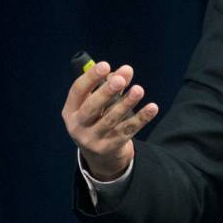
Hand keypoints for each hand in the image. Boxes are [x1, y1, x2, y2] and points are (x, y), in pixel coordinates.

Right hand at [62, 60, 158, 180]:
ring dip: (126, 104)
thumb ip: (111, 86)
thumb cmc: (98, 120)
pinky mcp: (110, 147)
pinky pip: (127, 130)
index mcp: (71, 110)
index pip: (78, 91)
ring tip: (139, 90)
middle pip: (92, 107)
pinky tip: (152, 108)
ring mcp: (93, 139)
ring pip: (111, 119)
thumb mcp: (98, 105)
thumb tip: (126, 71)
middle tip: (120, 80)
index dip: (91, 77)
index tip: (106, 65)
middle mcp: (78, 125)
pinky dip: (141, 119)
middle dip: (106, 92)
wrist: (100, 157)